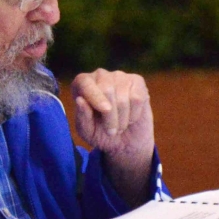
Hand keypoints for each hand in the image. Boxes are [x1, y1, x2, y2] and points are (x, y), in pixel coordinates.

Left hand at [71, 69, 154, 204]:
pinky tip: (132, 117)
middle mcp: (100, 76)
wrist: (125, 142)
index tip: (104, 117)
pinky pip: (137, 96)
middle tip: (112, 130)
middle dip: (111, 115)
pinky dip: (135, 113)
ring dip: (123, 117)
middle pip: (106, 88)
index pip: (85, 82)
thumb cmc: (101, 136)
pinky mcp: (137, 81)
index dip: (94, 98)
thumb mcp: (88, 133)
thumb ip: (82, 117)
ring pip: (123, 94)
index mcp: (83, 84)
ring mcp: (120, 76)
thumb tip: (81, 99)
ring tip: (120, 125)